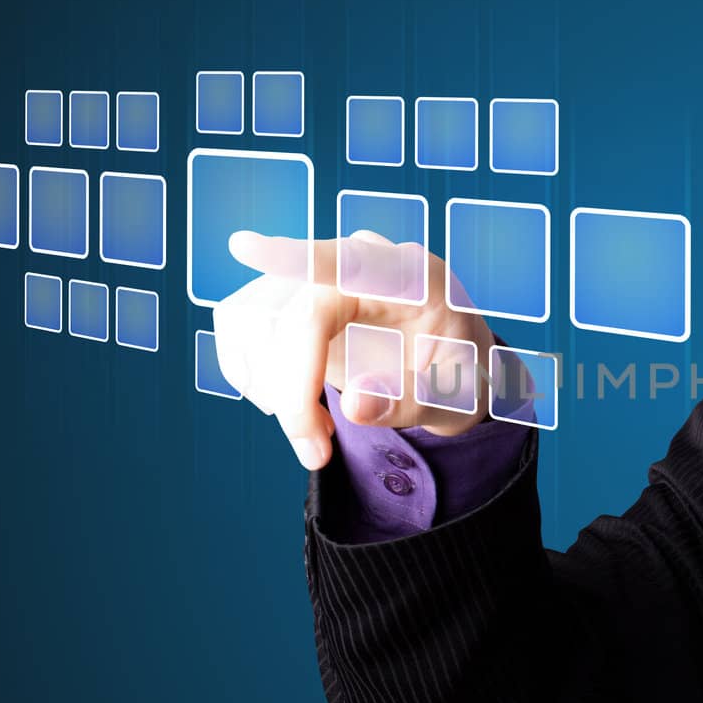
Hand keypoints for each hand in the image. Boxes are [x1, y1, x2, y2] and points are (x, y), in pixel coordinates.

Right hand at [214, 229, 497, 469]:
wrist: (447, 369)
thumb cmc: (457, 376)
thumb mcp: (454, 400)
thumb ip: (412, 403)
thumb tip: (355, 406)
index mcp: (414, 278)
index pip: (349, 264)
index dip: (296, 258)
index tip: (244, 248)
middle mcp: (361, 265)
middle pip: (294, 318)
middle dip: (293, 394)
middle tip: (317, 454)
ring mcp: (322, 277)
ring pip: (258, 325)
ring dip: (270, 388)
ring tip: (316, 432)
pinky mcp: (293, 298)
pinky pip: (245, 328)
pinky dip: (256, 376)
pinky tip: (298, 408)